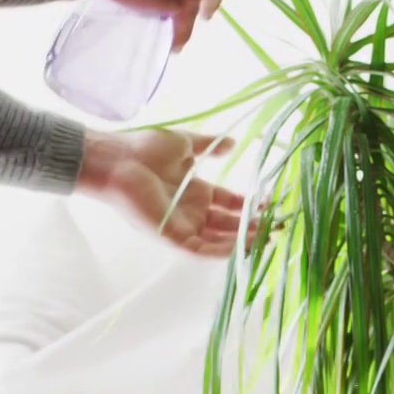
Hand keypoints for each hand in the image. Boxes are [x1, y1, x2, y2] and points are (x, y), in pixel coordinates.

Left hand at [77, 129, 259, 256]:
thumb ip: (208, 146)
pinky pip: (200, 250)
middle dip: (252, 225)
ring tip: (266, 236)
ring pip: (218, 240)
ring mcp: (183, 225)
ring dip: (241, 240)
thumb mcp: (185, 144)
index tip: (270, 203)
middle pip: (228, 224)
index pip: (228, 204)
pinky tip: (240, 248)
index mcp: (195, 191)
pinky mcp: (172, 236)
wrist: (117, 160)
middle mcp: (192, 211)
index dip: (249, 206)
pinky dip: (220, 251)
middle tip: (276, 223)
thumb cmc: (145, 149)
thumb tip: (232, 142)